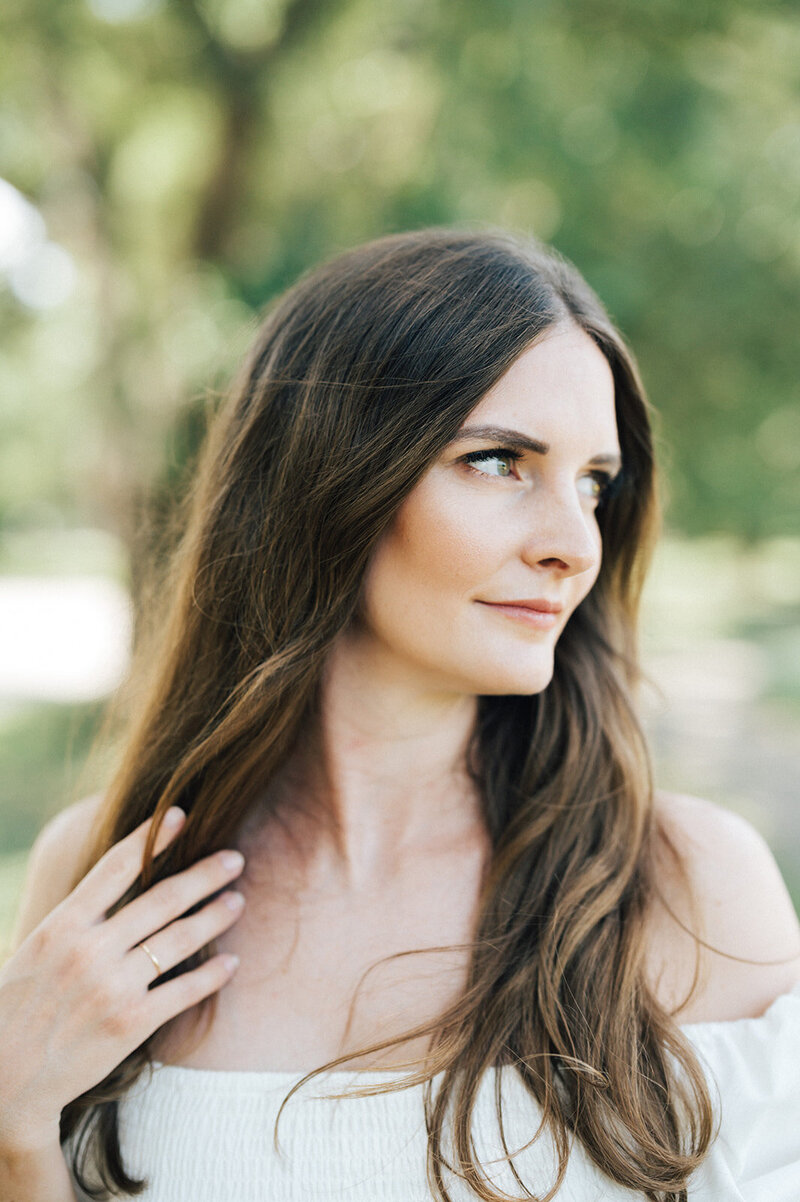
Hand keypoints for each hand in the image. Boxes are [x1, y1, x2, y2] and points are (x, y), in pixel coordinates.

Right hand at [0, 807, 244, 1150]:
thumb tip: (122, 882)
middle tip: (235, 858)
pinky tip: (231, 962)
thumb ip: (79, 919)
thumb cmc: (18, 1008)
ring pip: (179, 940)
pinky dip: (212, 974)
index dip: (152, 837)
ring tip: (237, 901)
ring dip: (215, 916)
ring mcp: (112, 987)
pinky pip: (183, 991)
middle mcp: (89, 951)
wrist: (4, 1080)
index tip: (181, 815)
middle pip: (162, 899)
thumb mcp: (39, 949)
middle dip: (205, 875)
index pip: (116, 867)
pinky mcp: (130, 1024)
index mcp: (62, 925)